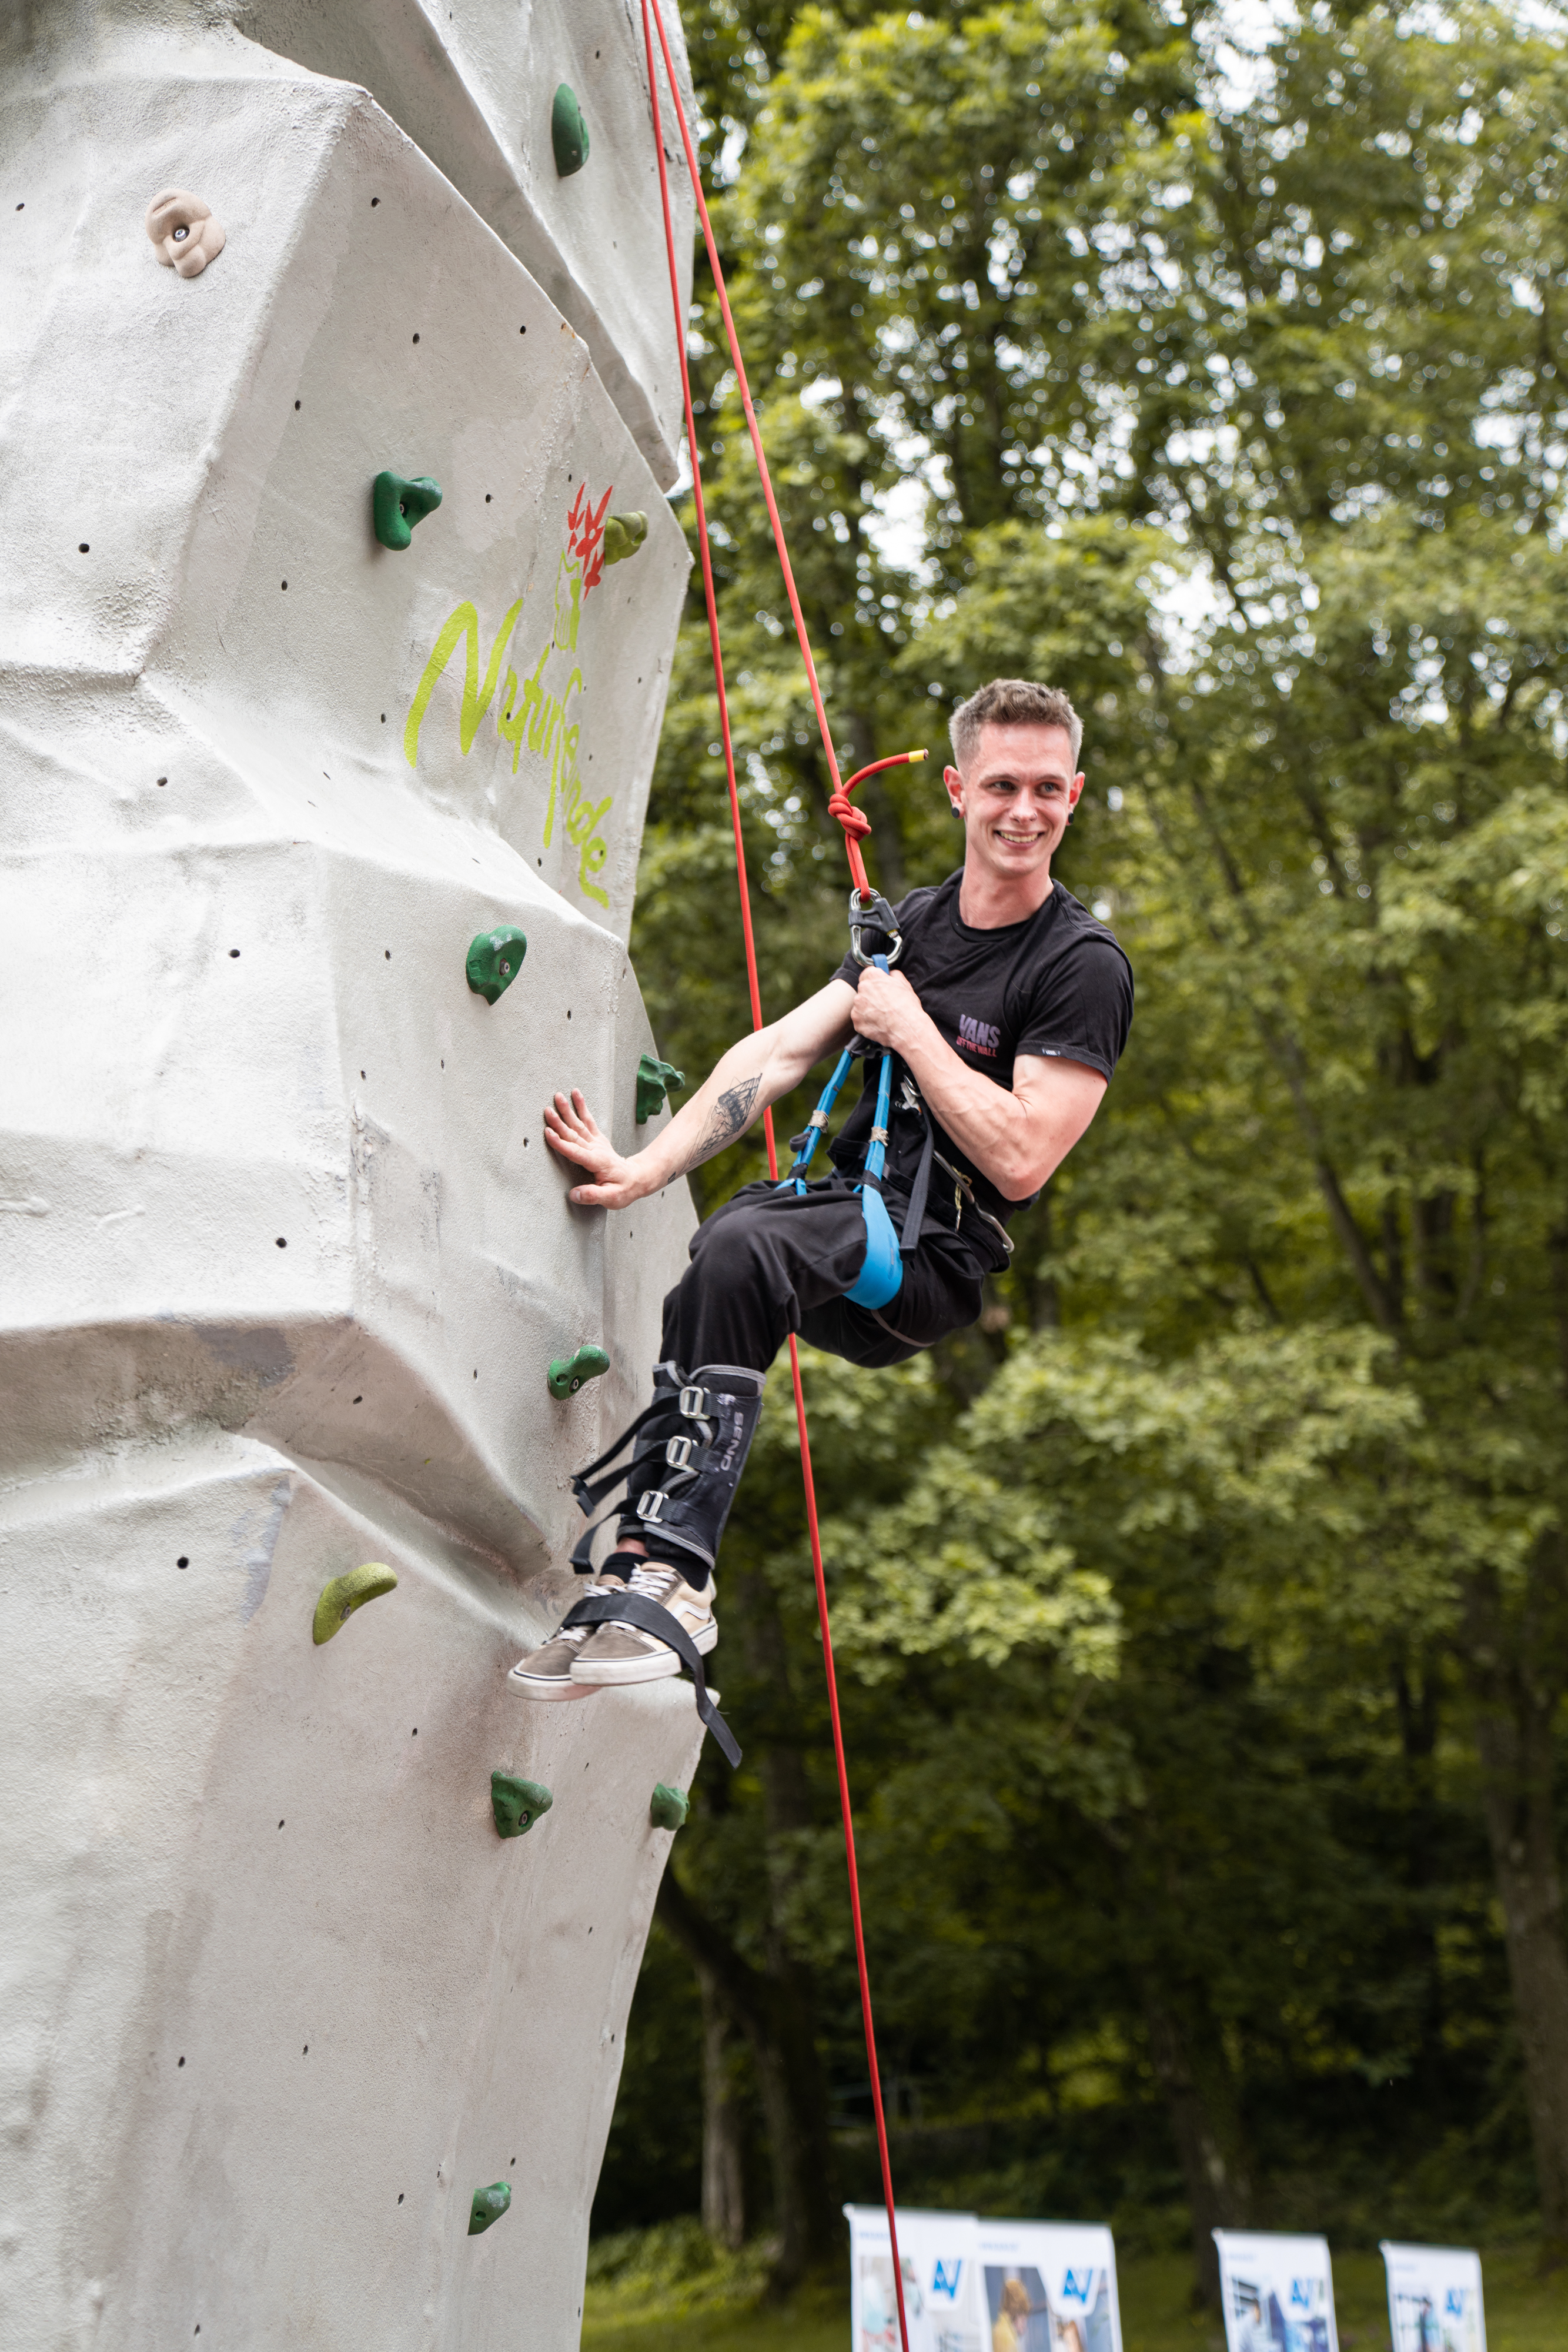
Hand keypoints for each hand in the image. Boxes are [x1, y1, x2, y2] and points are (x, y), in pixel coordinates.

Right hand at [543, 1089, 646, 1208]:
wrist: (637, 1178)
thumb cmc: (624, 1189)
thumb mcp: (611, 1198)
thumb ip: (592, 1196)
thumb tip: (573, 1194)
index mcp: (597, 1162)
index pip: (576, 1151)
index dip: (561, 1143)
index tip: (548, 1133)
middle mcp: (596, 1149)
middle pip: (574, 1134)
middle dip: (560, 1122)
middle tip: (547, 1110)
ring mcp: (597, 1142)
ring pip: (579, 1124)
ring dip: (568, 1110)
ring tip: (558, 1096)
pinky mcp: (598, 1139)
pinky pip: (588, 1120)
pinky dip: (582, 1107)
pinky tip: (576, 1095)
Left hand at [851, 964, 926, 1052]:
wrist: (906, 1028)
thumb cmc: (907, 1007)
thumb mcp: (905, 984)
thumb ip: (894, 975)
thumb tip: (890, 974)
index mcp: (873, 977)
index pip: (867, 974)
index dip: (874, 981)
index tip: (878, 986)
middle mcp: (862, 989)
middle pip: (863, 990)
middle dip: (871, 995)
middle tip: (883, 1004)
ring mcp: (857, 1006)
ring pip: (860, 1005)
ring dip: (868, 1009)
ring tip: (882, 1016)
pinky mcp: (857, 1020)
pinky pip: (860, 1019)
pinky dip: (867, 1022)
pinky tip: (878, 1024)